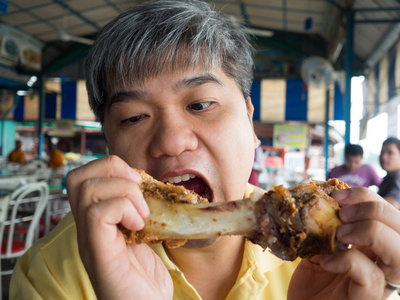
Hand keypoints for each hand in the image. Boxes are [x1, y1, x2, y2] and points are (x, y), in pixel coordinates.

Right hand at [66, 155, 172, 299]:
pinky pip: (97, 214)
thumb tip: (155, 187)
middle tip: (138, 187)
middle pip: (77, 177)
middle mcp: (87, 229)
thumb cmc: (146, 281)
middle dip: (112, 169)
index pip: (83, 176)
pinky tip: (139, 226)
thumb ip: (142, 212)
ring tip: (142, 212)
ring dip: (123, 191)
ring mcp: (90, 242)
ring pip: (86, 190)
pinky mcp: (99, 255)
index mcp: (97, 221)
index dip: (110, 167)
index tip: (139, 181)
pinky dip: (123, 209)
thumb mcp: (146, 236)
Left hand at [288, 187, 399, 299]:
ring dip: (372, 232)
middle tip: (342, 213)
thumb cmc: (312, 282)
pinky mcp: (366, 298)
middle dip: (375, 209)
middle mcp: (382, 262)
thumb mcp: (318, 246)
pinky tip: (326, 261)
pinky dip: (349, 261)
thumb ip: (325, 227)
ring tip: (341, 233)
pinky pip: (371, 277)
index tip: (338, 195)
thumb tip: (320, 199)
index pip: (389, 213)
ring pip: (399, 254)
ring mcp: (379, 282)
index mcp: (374, 246)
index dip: (368, 198)